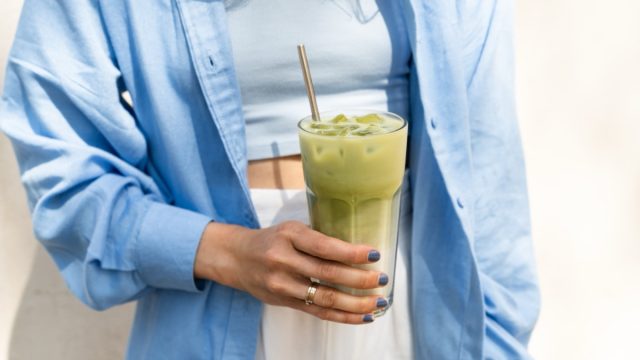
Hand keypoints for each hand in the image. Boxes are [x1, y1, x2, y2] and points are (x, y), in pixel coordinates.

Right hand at [194, 221, 387, 323]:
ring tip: (378, 301)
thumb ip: (318, 239)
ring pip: (324, 298)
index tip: (374, 254)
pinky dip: (343, 316)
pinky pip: (318, 312)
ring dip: (356, 303)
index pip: (323, 247)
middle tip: (382, 279)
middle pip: (327, 274)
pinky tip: (363, 316)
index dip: (351, 253)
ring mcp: (282, 284)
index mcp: (289, 235)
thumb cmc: (272, 240)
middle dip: (359, 279)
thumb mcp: (292, 230)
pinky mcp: (284, 301)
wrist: (237, 258)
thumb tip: (360, 252)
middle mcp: (283, 260)